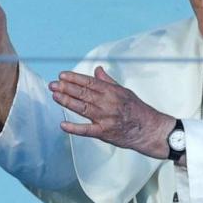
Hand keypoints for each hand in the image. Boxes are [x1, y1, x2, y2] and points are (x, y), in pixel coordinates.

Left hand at [49, 67, 174, 157]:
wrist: (149, 129)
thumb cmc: (137, 109)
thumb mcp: (124, 91)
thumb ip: (108, 81)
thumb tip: (97, 70)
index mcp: (111, 92)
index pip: (89, 82)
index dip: (74, 78)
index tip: (62, 75)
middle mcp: (107, 103)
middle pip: (83, 94)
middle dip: (66, 88)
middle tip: (52, 84)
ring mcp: (105, 118)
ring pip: (82, 108)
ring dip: (67, 101)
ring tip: (55, 96)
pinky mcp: (104, 133)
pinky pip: (87, 130)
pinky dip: (74, 128)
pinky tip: (63, 125)